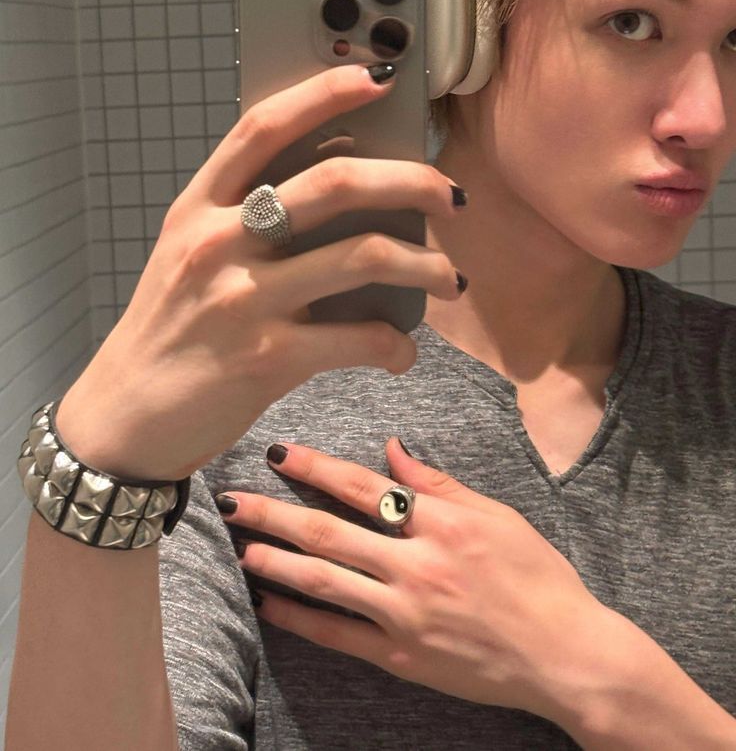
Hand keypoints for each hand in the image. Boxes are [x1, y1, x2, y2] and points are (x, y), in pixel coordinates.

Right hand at [55, 65, 465, 479]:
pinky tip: (402, 352)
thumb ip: (246, 218)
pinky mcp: (267, 358)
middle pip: (333, 182)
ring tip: (448, 279)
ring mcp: (242, 299)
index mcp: (199, 207)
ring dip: (424, 265)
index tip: (379, 79)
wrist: (125, 414)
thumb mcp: (191, 256)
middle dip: (410, 180)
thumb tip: (343, 185)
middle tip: (448, 196)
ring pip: (362, 255)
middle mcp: (218, 242)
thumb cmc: (171, 328)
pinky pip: (359, 338)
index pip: (263, 127)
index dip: (324, 92)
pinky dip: (396, 345)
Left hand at [218, 438, 614, 730]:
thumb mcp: (497, 515)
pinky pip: (338, 635)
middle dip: (274, 513)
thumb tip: (391, 448)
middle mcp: (417, 564)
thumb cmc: (539, 578)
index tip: (278, 454)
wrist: (566, 655)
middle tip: (232, 500)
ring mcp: (406, 614)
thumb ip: (439, 483)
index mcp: (443, 522)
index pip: (362, 486)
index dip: (314, 467)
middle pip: (329, 531)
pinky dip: (300, 618)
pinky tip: (270, 602)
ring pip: (325, 581)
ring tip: (240, 548)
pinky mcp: (402, 656)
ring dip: (277, 561)